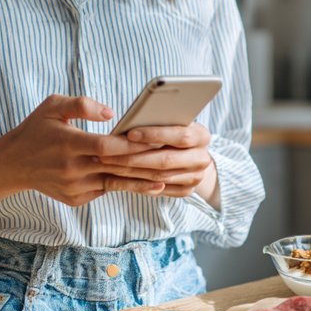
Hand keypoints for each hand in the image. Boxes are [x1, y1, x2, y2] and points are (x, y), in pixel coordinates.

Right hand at [0, 95, 161, 205]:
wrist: (13, 164)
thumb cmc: (36, 129)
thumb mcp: (53, 106)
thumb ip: (82, 105)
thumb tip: (111, 113)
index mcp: (69, 143)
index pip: (108, 146)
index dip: (133, 144)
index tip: (157, 139)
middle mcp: (73, 168)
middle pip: (118, 167)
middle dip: (147, 162)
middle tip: (173, 156)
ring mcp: (75, 186)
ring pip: (116, 183)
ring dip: (143, 179)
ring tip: (168, 173)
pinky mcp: (76, 198)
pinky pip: (106, 190)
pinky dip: (127, 185)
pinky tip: (149, 181)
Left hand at [96, 123, 218, 204]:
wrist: (192, 154)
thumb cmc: (174, 130)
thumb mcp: (172, 120)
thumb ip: (159, 119)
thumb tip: (134, 120)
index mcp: (202, 136)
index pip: (180, 136)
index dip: (154, 135)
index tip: (130, 133)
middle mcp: (202, 159)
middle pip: (166, 160)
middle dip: (134, 157)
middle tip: (107, 154)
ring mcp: (196, 177)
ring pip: (159, 177)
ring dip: (130, 172)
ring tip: (107, 164)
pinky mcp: (187, 191)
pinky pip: (158, 189)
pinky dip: (136, 183)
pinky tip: (117, 176)